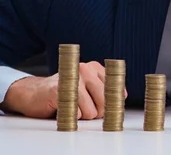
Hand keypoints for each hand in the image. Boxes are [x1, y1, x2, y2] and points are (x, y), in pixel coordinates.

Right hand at [1, 61, 126, 119]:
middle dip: (97, 112)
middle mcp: (85, 70)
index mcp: (94, 67)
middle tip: (85, 110)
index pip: (115, 90)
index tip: (106, 107)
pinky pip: (76, 113)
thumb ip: (104, 89)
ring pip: (91, 111)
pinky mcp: (59, 91)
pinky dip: (71, 117)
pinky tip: (64, 108)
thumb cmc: (64, 91)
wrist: (33, 93)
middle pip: (105, 102)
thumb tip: (122, 97)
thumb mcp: (87, 85)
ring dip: (83, 116)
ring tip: (73, 108)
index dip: (111, 103)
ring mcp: (73, 79)